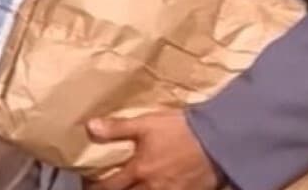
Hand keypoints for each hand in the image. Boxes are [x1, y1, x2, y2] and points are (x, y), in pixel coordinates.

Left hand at [84, 111, 219, 189]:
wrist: (218, 140)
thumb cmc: (181, 130)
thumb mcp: (146, 124)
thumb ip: (117, 128)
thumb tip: (90, 127)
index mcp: (140, 170)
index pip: (110, 186)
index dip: (95, 187)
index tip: (88, 184)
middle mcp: (153, 188)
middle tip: (106, 188)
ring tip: (132, 187)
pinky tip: (156, 187)